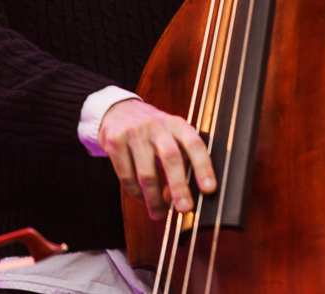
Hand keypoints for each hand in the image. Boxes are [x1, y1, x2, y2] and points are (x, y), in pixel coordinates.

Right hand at [97, 98, 216, 219]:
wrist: (118, 111)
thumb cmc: (153, 130)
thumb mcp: (171, 133)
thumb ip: (182, 157)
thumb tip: (188, 195)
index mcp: (176, 123)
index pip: (194, 144)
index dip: (203, 167)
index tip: (209, 189)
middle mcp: (157, 125)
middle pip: (171, 158)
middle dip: (179, 187)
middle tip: (185, 209)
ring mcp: (135, 132)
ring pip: (146, 173)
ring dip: (154, 198)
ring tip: (159, 214)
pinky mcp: (115, 142)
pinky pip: (126, 175)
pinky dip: (136, 193)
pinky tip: (143, 200)